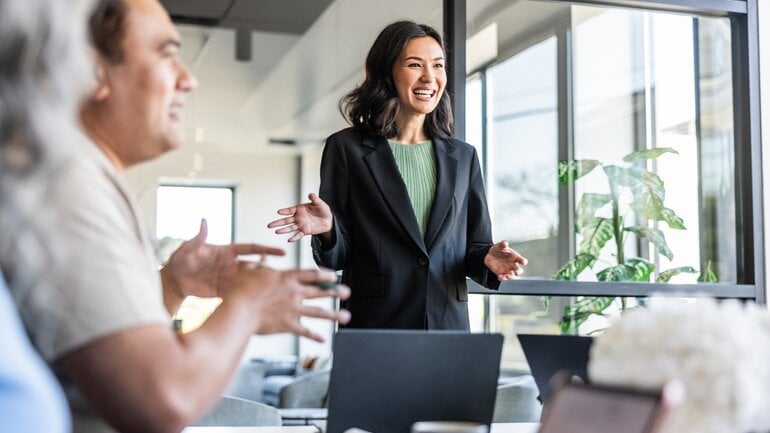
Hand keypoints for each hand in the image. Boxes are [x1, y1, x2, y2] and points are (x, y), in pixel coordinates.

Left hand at [162, 219, 285, 298]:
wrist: (175, 281)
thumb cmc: (181, 260)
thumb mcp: (188, 248)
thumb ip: (198, 237)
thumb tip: (204, 221)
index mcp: (227, 252)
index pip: (251, 248)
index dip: (266, 250)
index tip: (282, 252)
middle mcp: (232, 265)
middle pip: (255, 266)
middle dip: (268, 270)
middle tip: (281, 276)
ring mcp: (230, 279)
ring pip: (250, 280)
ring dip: (261, 284)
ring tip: (274, 290)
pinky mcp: (225, 291)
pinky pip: (240, 293)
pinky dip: (249, 296)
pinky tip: (258, 302)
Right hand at [223, 264, 350, 341]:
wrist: (238, 310)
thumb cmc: (239, 289)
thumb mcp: (248, 270)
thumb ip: (259, 263)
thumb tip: (262, 257)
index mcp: (287, 277)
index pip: (312, 274)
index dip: (325, 274)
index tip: (334, 277)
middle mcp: (294, 292)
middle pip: (320, 291)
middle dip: (335, 292)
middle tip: (347, 292)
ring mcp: (293, 309)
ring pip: (319, 312)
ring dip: (334, 315)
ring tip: (346, 317)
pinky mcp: (288, 325)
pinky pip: (305, 332)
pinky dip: (315, 336)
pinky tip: (323, 339)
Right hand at [267, 193, 332, 241]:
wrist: (328, 220)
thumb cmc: (322, 210)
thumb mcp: (319, 203)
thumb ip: (314, 199)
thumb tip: (311, 194)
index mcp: (299, 209)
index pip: (290, 210)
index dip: (284, 211)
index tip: (279, 212)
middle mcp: (298, 217)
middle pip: (286, 220)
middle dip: (277, 222)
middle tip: (269, 225)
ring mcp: (300, 225)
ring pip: (290, 228)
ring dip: (283, 230)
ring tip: (276, 231)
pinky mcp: (305, 231)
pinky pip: (298, 235)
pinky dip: (294, 237)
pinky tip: (289, 240)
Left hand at [484, 240, 527, 280]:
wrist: (489, 255)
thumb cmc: (498, 250)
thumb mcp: (499, 246)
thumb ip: (502, 244)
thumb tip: (505, 242)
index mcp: (515, 257)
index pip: (521, 260)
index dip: (523, 261)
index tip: (523, 262)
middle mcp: (513, 265)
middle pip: (519, 270)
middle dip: (519, 272)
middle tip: (517, 272)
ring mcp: (507, 270)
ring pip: (512, 276)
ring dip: (510, 277)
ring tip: (507, 276)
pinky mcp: (501, 273)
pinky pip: (503, 278)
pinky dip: (502, 278)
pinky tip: (499, 276)